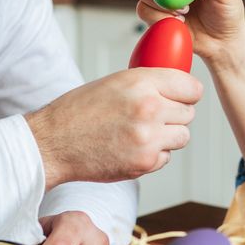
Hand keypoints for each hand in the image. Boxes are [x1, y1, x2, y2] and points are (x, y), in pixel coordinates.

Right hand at [25, 68, 201, 189]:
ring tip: (142, 132)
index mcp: (142, 83)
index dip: (188, 92)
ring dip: (168, 136)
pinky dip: (154, 154)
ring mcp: (149, 138)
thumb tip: (177, 88)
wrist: (53, 143)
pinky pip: (166, 157)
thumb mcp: (115, 82)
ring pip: (182, 136)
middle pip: (189, 113)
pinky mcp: (144, 162)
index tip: (183, 96)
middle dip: (175, 115)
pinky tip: (131, 147)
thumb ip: (148, 83)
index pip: (191, 87)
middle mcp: (150, 108)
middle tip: (155, 116)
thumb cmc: (78, 111)